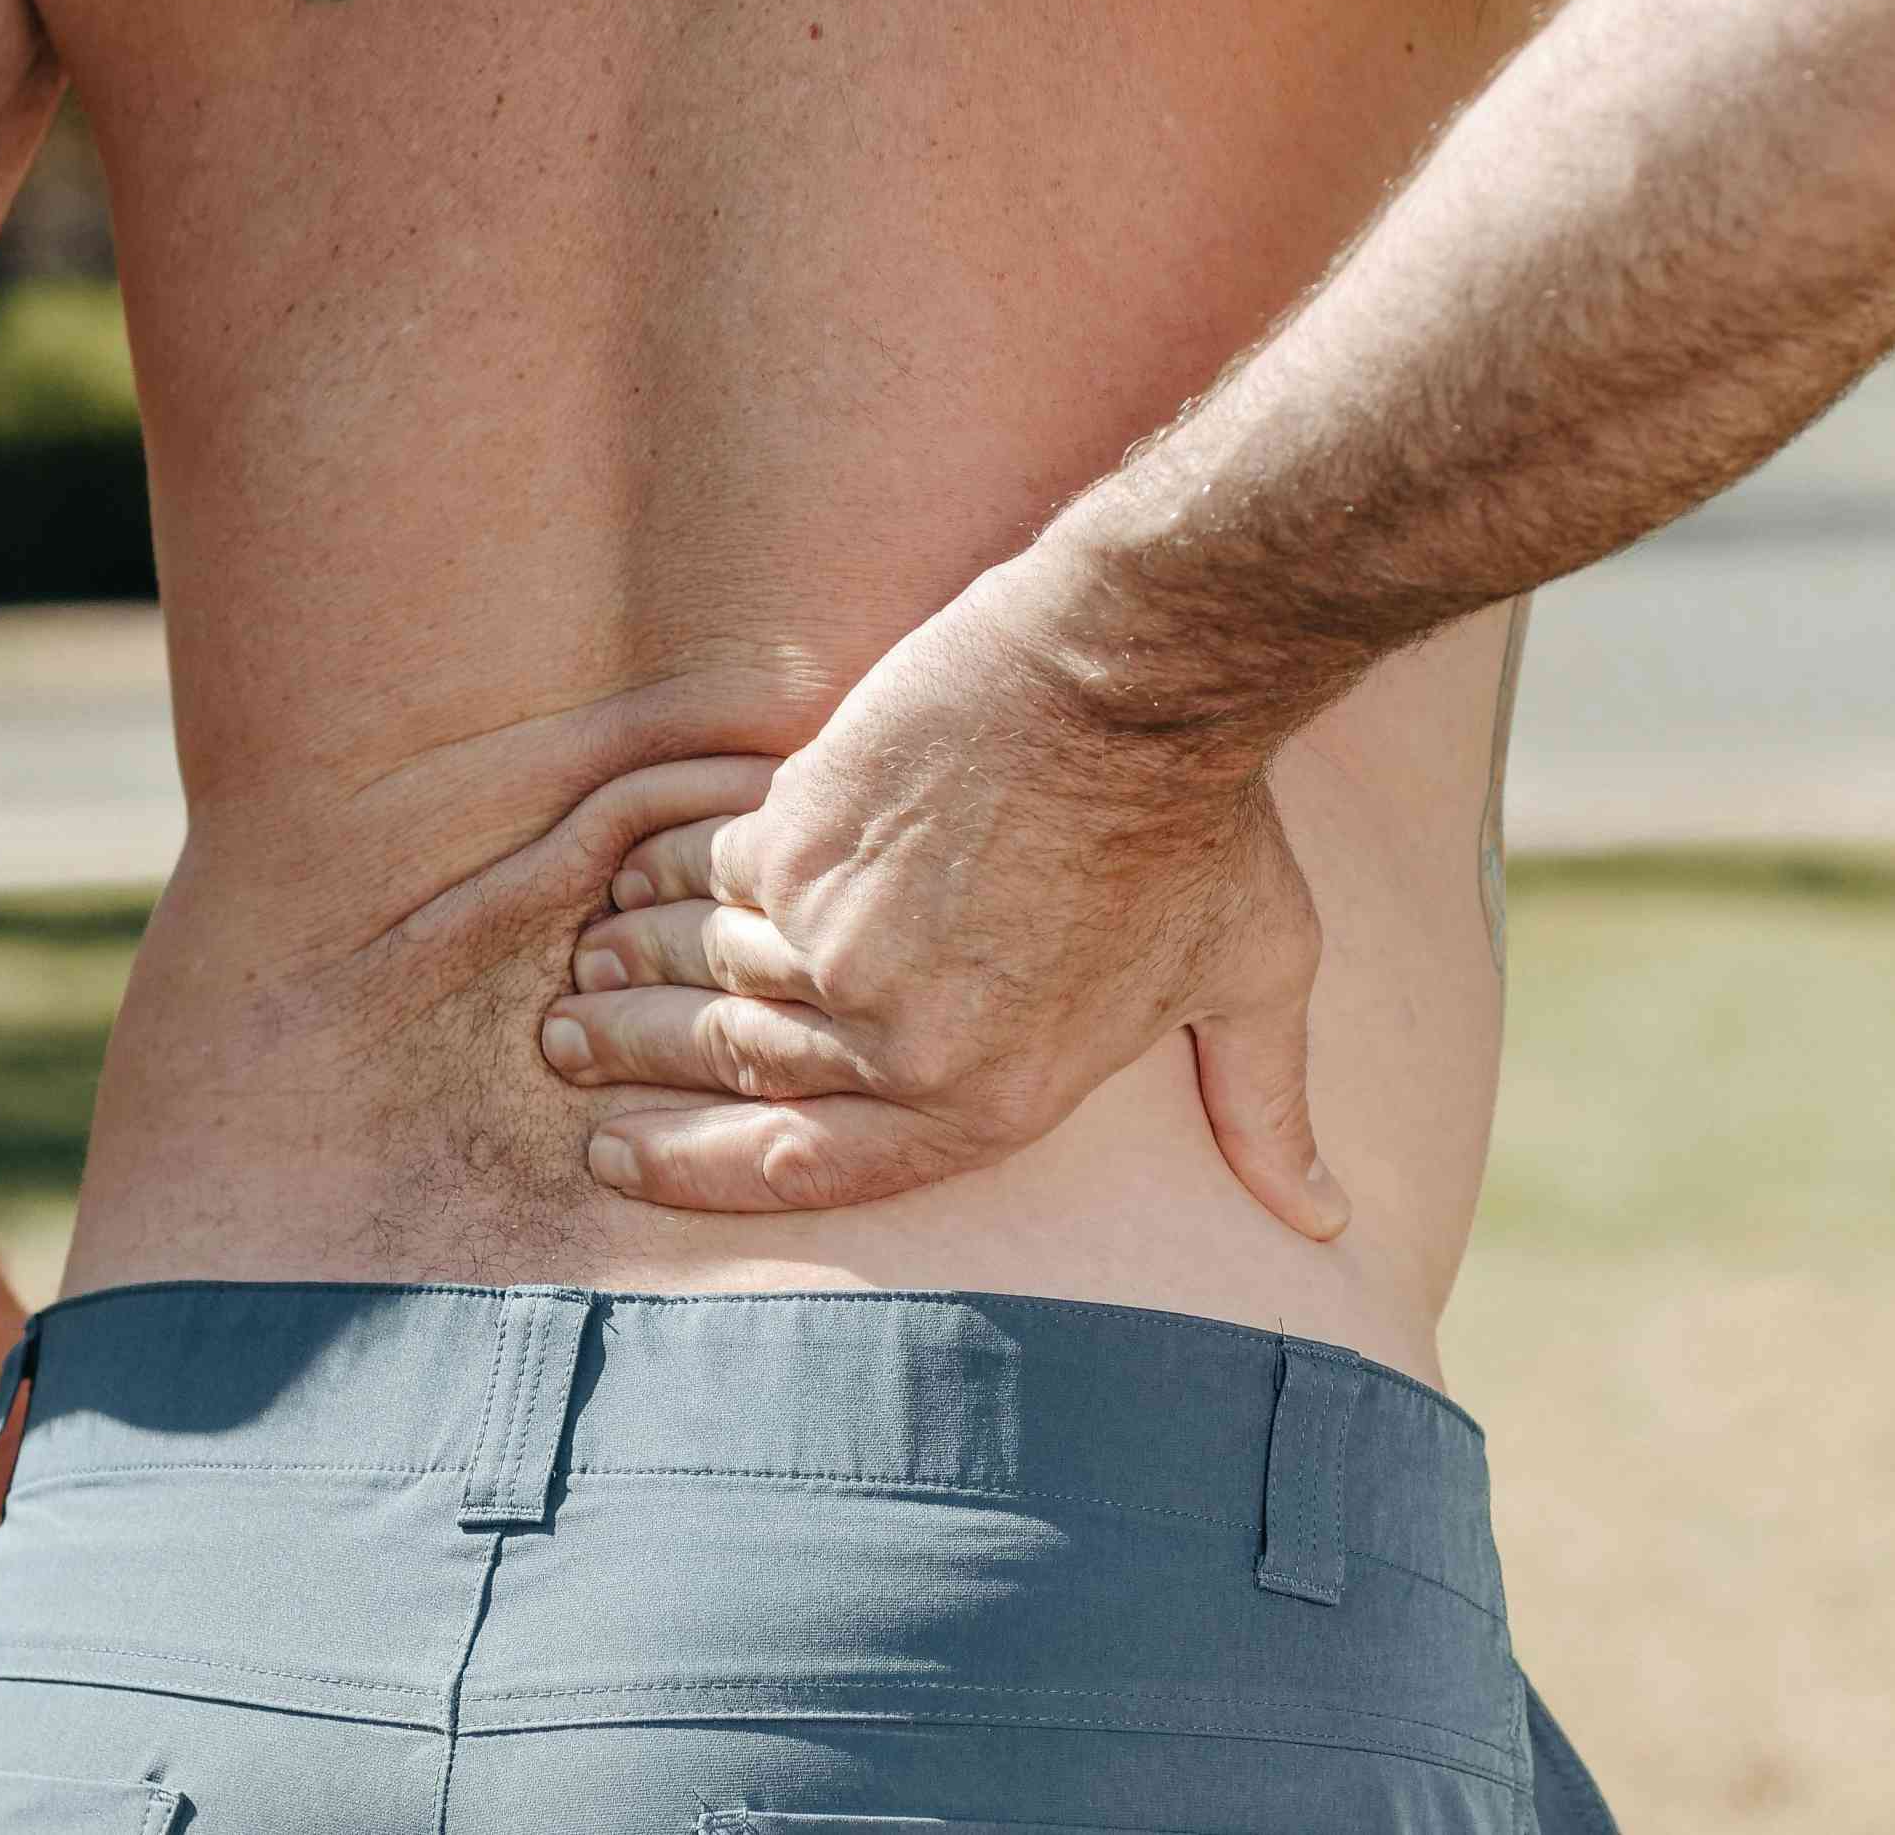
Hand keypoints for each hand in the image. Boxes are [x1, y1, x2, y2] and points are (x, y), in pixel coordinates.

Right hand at [538, 555, 1352, 1236]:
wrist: (1133, 674)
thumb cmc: (1207, 824)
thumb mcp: (1256, 977)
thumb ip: (1266, 1110)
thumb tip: (1323, 1220)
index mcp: (992, 1098)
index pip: (813, 1168)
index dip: (701, 1172)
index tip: (624, 1159)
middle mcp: (898, 1039)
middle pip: (732, 1074)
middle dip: (636, 1070)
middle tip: (570, 1056)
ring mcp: (838, 941)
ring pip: (702, 975)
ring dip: (627, 982)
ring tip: (577, 987)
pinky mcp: (801, 839)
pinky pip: (705, 876)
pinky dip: (658, 884)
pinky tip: (620, 890)